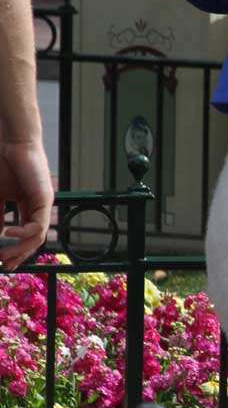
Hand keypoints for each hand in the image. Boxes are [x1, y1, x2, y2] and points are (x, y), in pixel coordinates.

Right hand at [0, 139, 52, 268]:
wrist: (11, 142)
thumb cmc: (2, 164)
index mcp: (28, 205)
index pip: (24, 235)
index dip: (14, 250)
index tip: (1, 261)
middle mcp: (39, 207)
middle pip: (33, 240)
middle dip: (17, 255)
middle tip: (3, 266)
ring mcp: (43, 204)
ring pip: (36, 237)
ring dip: (19, 249)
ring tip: (2, 255)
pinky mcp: (44, 200)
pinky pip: (38, 226)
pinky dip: (24, 234)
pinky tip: (8, 233)